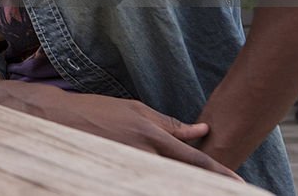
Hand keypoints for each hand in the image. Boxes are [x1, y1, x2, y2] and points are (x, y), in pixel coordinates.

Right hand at [50, 92, 242, 180]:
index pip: (194, 160)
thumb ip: (169, 123)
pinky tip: (160, 179)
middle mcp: (143, 155)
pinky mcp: (116, 176)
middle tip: (226, 187)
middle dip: (203, 183)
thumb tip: (200, 130)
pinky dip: (155, 181)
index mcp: (151, 136)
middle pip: (184, 177)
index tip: (239, 183)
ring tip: (192, 181)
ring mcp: (129, 167)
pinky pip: (143, 181)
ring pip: (165, 180)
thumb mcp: (135, 109)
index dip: (219, 173)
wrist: (57, 120)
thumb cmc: (97, 110)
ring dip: (179, 182)